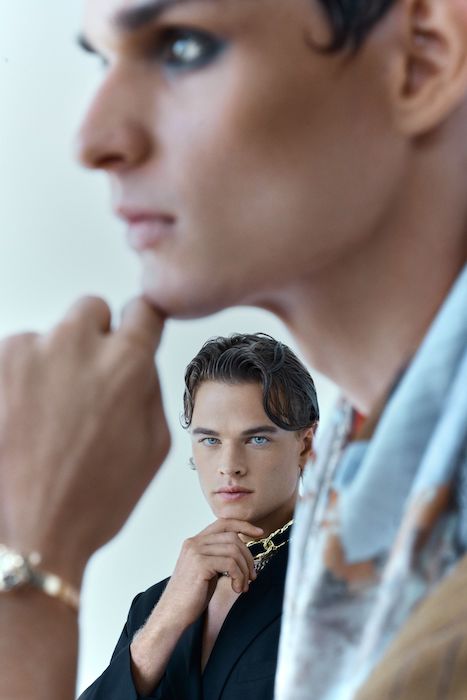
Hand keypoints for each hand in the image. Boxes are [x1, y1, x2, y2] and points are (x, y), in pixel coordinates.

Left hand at [0, 296, 169, 587]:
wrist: (30, 535)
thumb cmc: (93, 499)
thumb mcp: (154, 447)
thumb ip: (151, 388)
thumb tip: (140, 358)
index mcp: (126, 363)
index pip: (142, 310)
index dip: (138, 326)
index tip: (130, 337)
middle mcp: (76, 344)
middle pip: (91, 311)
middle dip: (94, 338)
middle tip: (86, 383)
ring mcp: (27, 351)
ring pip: (47, 338)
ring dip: (50, 364)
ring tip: (46, 418)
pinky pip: (12, 358)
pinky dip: (17, 380)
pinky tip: (21, 421)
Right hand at [158, 519, 262, 627]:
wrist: (172, 614)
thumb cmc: (190, 597)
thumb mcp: (207, 570)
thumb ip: (219, 557)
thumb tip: (243, 552)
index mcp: (195, 541)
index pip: (224, 523)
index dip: (243, 525)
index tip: (259, 532)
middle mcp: (194, 542)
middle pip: (233, 537)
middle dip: (248, 556)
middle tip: (252, 576)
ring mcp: (196, 552)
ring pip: (234, 550)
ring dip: (244, 570)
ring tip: (243, 586)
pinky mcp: (200, 564)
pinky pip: (230, 563)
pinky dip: (239, 576)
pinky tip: (236, 588)